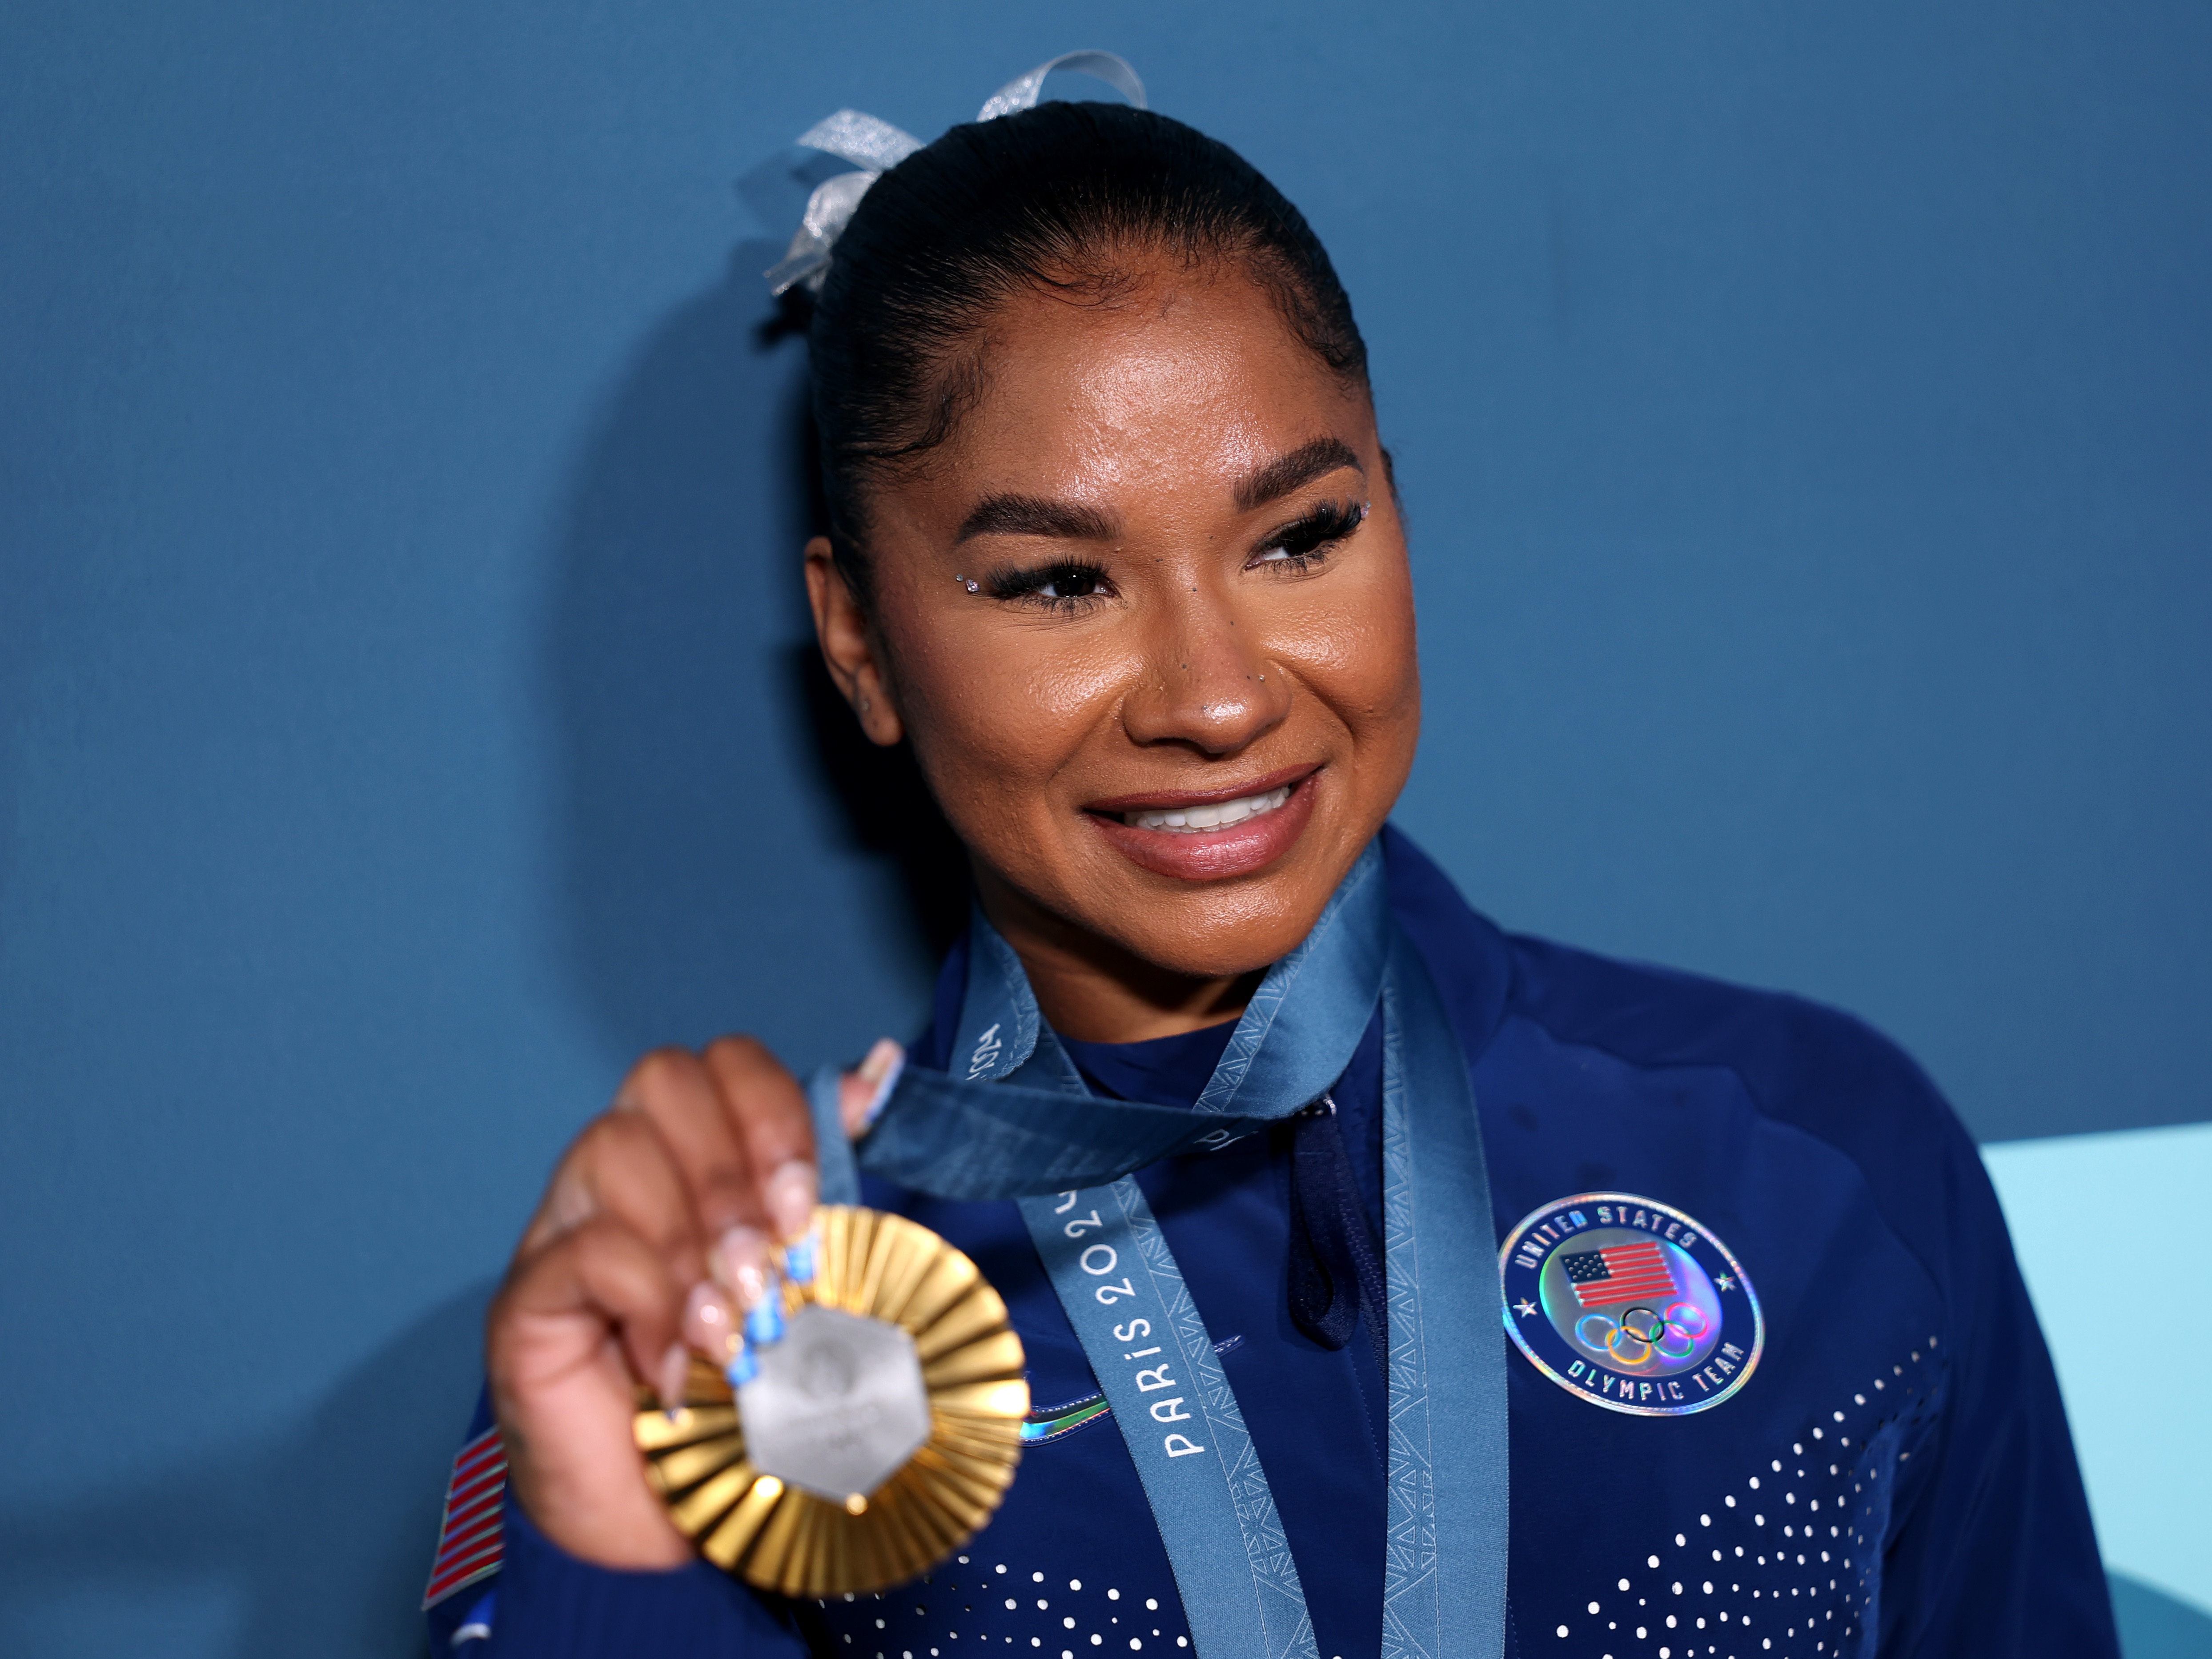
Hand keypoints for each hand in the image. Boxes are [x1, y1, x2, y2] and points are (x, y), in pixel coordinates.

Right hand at [485, 1035, 903, 1568]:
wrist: (665, 1533)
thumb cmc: (738, 1403)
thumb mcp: (805, 1285)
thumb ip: (829, 1185)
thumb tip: (880, 1072)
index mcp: (691, 1159)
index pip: (722, 1064)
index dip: (774, 1114)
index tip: (808, 1204)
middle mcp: (620, 1177)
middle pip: (663, 1079)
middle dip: (735, 1169)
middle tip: (773, 1265)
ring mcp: (563, 1229)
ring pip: (616, 1148)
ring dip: (692, 1239)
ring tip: (729, 1328)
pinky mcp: (526, 1300)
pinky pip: (585, 1250)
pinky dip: (650, 1304)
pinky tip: (678, 1367)